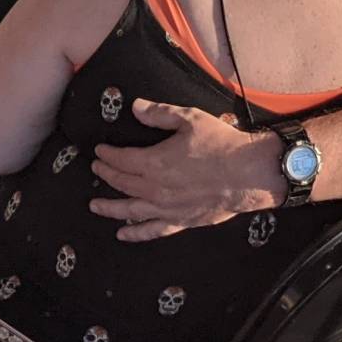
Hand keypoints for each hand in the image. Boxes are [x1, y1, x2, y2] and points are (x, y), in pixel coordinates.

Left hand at [87, 100, 284, 242]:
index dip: (108, 155)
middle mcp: (155, 188)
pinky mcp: (179, 221)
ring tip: (94, 205)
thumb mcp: (190, 118)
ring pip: (130, 210)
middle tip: (96, 169)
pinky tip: (123, 234)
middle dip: (106, 174)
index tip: (99, 151)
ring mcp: (166, 208)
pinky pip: (152, 230)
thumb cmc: (220, 144)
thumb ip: (160, 113)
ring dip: (110, 207)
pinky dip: (135, 233)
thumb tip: (135, 107)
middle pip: (122, 183)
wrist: (247, 173)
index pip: (122, 159)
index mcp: (155, 162)